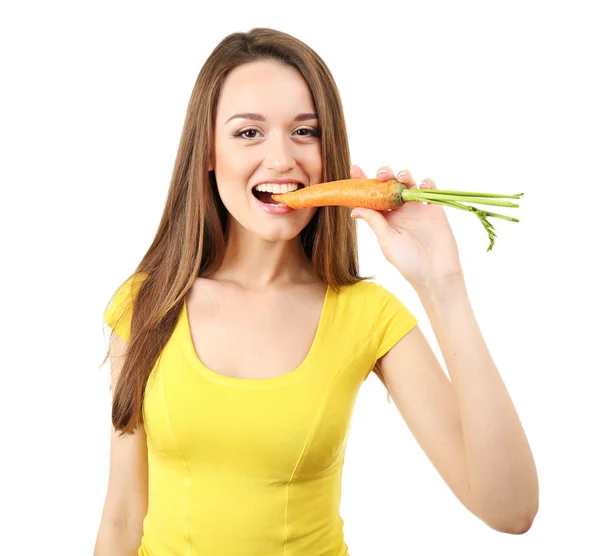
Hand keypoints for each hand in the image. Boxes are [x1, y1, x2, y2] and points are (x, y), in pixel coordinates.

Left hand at [350, 164, 463, 292]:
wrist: (436, 274)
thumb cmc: (408, 263)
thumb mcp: (387, 242)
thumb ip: (375, 222)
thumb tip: (354, 208)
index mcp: (385, 219)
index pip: (372, 196)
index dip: (363, 182)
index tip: (355, 169)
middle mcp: (400, 211)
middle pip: (390, 185)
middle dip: (385, 175)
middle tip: (382, 176)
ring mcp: (418, 209)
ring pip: (410, 183)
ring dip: (404, 175)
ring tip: (401, 178)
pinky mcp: (435, 210)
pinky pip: (431, 190)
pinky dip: (427, 183)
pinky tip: (422, 184)